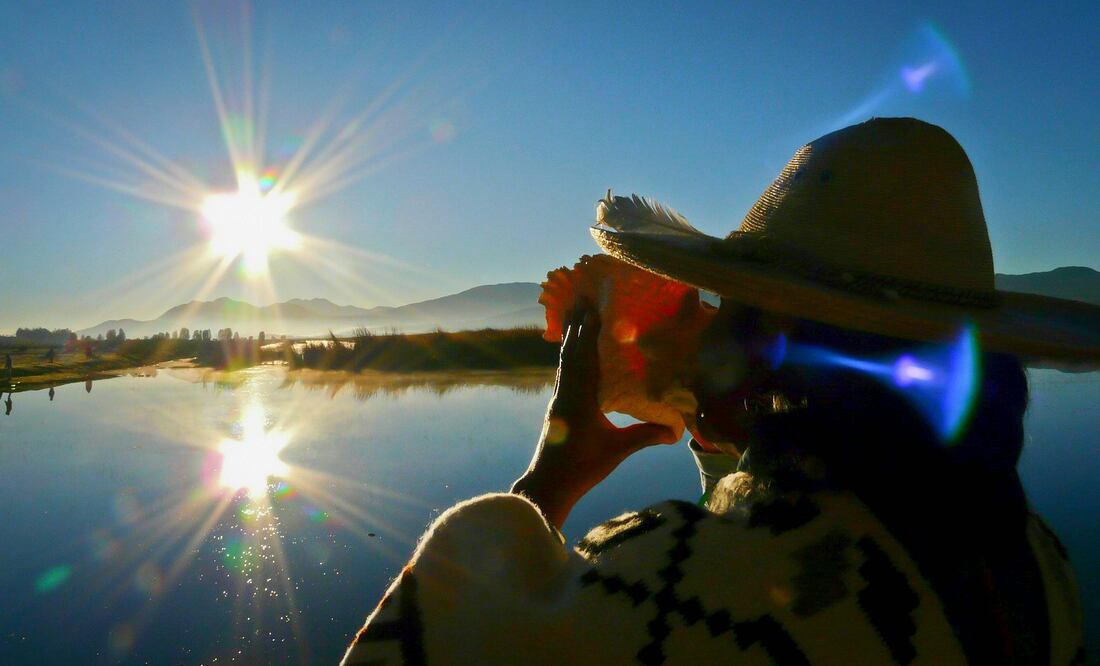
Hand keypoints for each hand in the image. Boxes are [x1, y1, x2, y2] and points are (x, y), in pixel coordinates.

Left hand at [511, 301, 677, 528]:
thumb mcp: (617, 450)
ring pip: (564, 361)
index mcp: (580, 398)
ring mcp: (559, 399)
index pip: (586, 358)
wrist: (548, 485)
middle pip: (571, 352)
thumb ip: (645, 436)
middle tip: (581, 298)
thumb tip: (676, 430)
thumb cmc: (581, 467)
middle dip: (576, 325)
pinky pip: (563, 372)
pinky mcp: (557, 407)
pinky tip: (570, 351)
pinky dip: (568, 355)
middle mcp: (566, 393)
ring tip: (572, 314)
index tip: (594, 309)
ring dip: (569, 336)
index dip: (590, 333)